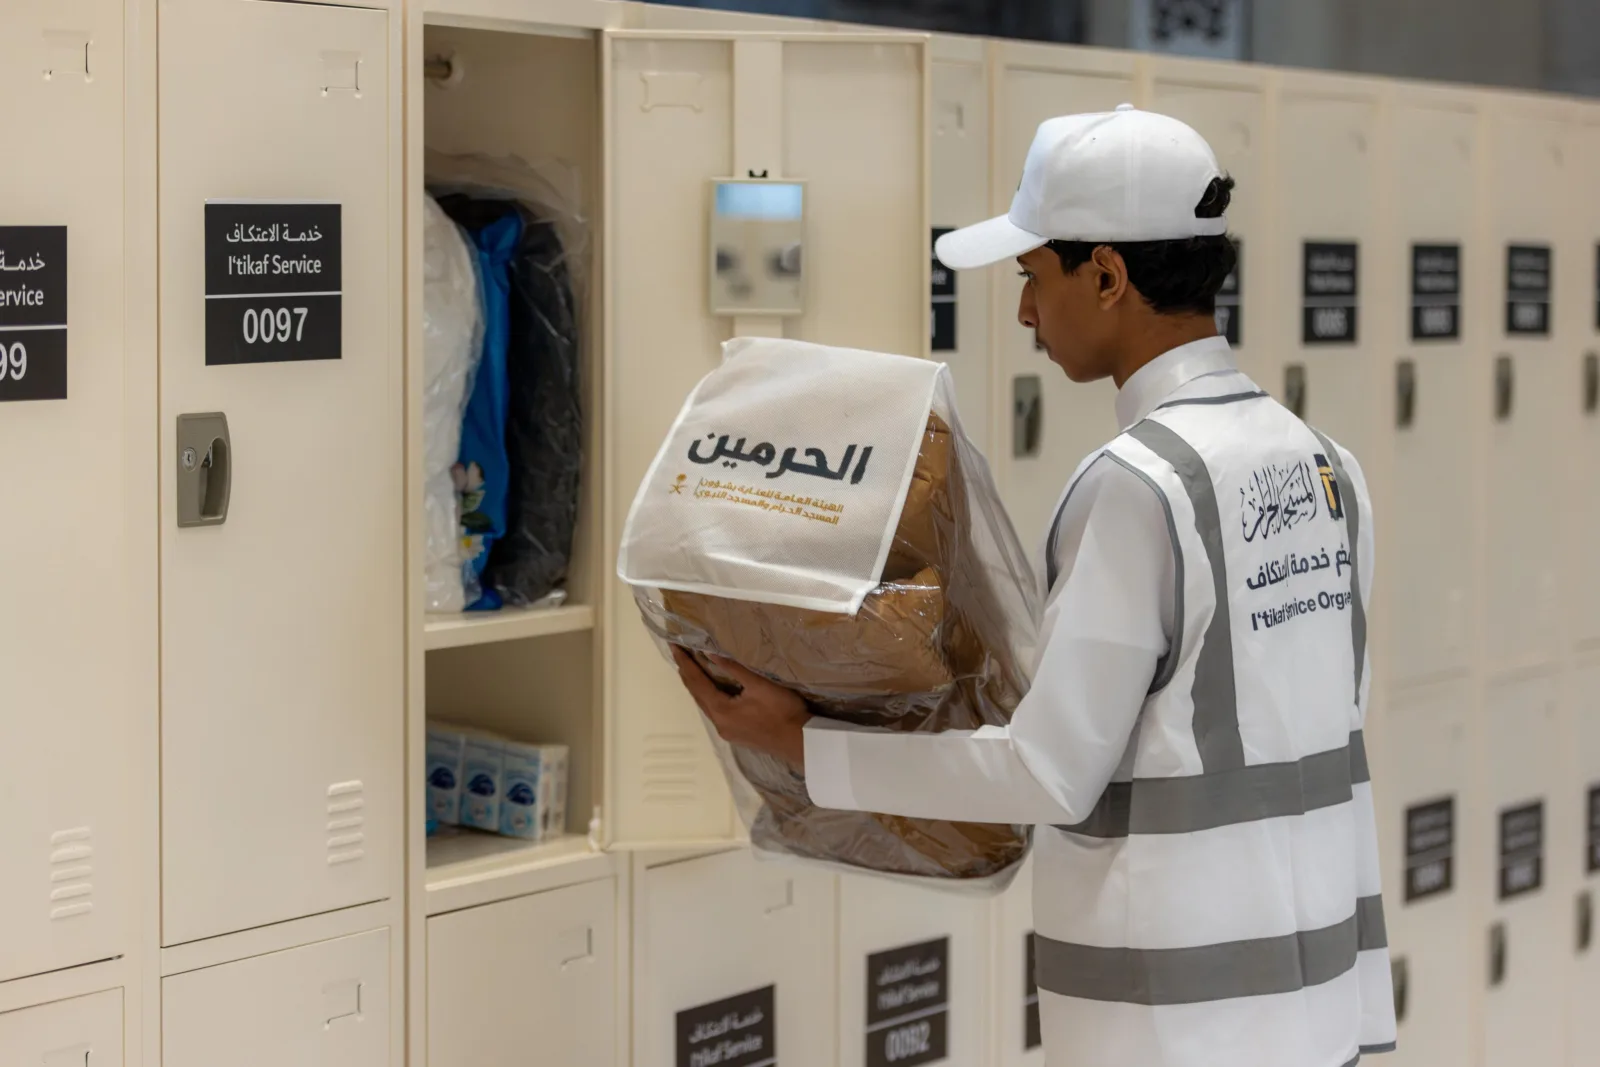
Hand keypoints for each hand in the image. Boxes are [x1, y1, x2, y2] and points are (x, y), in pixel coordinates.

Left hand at [671, 645, 811, 768]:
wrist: (800, 742)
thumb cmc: (782, 711)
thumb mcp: (758, 684)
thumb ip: (733, 669)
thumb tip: (709, 653)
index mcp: (721, 710)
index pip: (696, 682)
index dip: (685, 663)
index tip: (674, 647)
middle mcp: (719, 724)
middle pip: (697, 695)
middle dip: (687, 674)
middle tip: (678, 655)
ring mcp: (727, 732)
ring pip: (705, 706)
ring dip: (696, 687)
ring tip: (689, 670)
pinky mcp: (736, 735)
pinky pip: (715, 713)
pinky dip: (708, 698)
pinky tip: (711, 692)